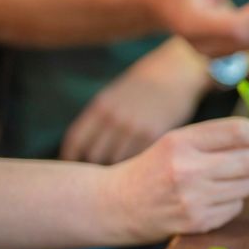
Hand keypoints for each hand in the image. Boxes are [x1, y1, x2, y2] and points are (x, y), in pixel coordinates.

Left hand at [61, 39, 209, 164]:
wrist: (177, 71)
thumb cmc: (145, 85)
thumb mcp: (115, 95)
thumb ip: (100, 120)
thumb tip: (87, 150)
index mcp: (100, 107)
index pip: (75, 141)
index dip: (70, 158)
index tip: (73, 167)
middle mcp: (114, 119)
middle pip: (94, 156)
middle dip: (95, 166)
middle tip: (99, 176)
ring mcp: (135, 128)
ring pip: (117, 161)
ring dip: (118, 171)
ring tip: (121, 177)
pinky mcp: (155, 136)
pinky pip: (139, 159)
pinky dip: (138, 167)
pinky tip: (141, 169)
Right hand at [104, 117, 248, 239]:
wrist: (116, 204)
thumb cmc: (153, 169)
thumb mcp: (176, 142)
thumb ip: (215, 138)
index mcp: (182, 141)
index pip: (236, 133)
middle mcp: (187, 169)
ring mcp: (192, 198)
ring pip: (245, 187)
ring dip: (243, 183)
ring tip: (216, 183)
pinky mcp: (196, 222)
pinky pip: (234, 209)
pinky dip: (230, 203)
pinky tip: (207, 201)